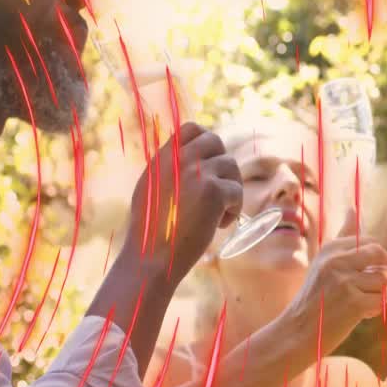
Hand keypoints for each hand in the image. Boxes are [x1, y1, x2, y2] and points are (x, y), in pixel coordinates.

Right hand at [126, 122, 242, 278]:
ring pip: (231, 166)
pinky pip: (236, 191)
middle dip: (222, 165)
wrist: (151, 258)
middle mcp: (178, 160)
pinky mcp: (213, 192)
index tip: (210, 164)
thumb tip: (192, 158)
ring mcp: (196, 174)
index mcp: (162, 159)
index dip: (206, 142)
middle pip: (216, 142)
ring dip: (231, 188)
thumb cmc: (151, 233)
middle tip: (219, 190)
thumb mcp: (150, 191)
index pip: (191, 129)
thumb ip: (169, 171)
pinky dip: (234, 210)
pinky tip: (220, 224)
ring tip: (219, 213)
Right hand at [283, 209, 386, 357]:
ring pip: (384, 278)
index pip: (369, 241)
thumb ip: (343, 237)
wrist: (296, 332)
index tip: (376, 269)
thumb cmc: (313, 298)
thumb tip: (353, 207)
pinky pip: (381, 300)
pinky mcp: (353, 303)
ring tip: (376, 300)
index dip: (380, 256)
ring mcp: (344, 281)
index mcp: (330, 248)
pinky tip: (365, 314)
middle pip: (380, 254)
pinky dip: (378, 308)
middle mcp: (336, 261)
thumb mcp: (324, 262)